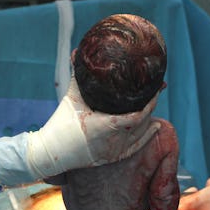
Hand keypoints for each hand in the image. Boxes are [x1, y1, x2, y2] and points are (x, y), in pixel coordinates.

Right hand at [26, 76, 160, 178]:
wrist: (51, 152)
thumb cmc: (60, 124)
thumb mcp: (71, 99)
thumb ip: (77, 76)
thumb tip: (77, 52)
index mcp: (106, 126)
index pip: (137, 115)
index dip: (150, 103)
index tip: (156, 88)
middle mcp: (114, 141)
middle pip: (143, 122)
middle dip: (152, 105)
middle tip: (158, 88)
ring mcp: (114, 151)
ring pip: (141, 134)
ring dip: (150, 118)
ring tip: (154, 101)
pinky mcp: (113, 157)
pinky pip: (136, 147)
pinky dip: (148, 136)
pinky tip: (156, 126)